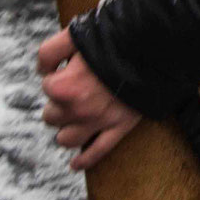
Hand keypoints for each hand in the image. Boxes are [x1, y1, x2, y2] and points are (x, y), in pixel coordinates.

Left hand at [38, 29, 142, 171]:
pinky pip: (97, 152)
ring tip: (75, 117)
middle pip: (51, 116)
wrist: (156, 44)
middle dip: (59, 103)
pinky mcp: (120, 127)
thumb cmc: (116, 35)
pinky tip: (75, 164)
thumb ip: (51, 50)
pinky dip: (84, 161)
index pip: (46, 86)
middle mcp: (77, 108)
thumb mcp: (77, 34)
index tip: (68, 67)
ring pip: (66, 139)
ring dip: (68, 128)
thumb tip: (42, 69)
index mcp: (63, 86)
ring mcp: (98, 121)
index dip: (56, 75)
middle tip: (74, 89)